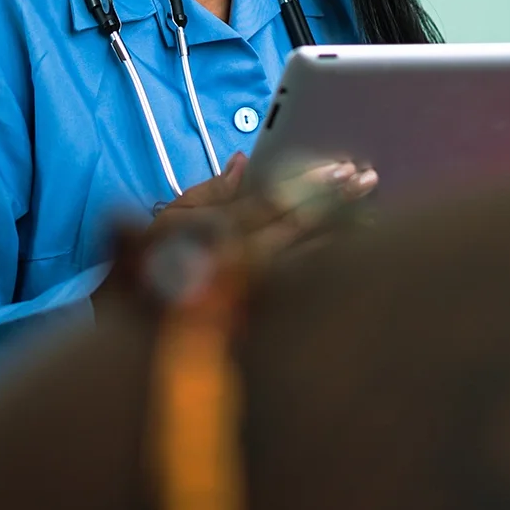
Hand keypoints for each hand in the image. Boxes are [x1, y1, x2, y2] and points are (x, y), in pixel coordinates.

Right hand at [101, 155, 376, 314]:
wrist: (136, 348)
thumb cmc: (142, 277)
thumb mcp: (166, 224)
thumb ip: (208, 192)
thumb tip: (243, 161)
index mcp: (216, 235)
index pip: (273, 202)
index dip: (310, 184)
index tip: (341, 168)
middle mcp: (240, 264)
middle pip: (299, 227)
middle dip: (336, 201)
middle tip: (367, 179)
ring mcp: (255, 297)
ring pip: (308, 260)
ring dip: (343, 232)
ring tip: (372, 211)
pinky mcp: (263, 321)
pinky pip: (305, 292)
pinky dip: (331, 270)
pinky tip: (356, 257)